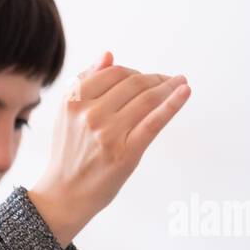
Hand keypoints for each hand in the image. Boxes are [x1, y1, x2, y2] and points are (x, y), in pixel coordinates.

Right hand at [29, 50, 190, 245]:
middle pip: (133, 83)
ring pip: (146, 99)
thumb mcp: (67, 115)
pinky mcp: (126, 152)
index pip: (113, 72)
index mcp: (73, 101)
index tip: (145, 77)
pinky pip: (154, 121)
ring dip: (168, 86)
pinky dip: (173, 103)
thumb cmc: (68, 155)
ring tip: (179, 83)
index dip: (134, 71)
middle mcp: (89, 115)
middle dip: (154, 79)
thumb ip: (84, 83)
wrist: (64, 195)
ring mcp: (108, 134)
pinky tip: (185, 91)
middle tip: (167, 80)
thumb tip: (108, 54)